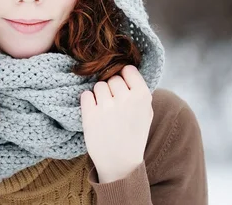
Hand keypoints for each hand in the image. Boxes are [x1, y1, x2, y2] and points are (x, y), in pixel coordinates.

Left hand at [80, 65, 152, 182]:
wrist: (120, 162)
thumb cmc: (134, 135)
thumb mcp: (146, 113)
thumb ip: (139, 91)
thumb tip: (127, 70)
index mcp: (142, 96)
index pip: (128, 69)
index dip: (124, 77)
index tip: (123, 88)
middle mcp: (125, 98)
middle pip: (112, 78)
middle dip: (112, 88)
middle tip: (114, 104)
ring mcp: (106, 106)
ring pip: (98, 85)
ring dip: (100, 95)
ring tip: (105, 111)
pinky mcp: (90, 114)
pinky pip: (85, 95)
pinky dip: (88, 102)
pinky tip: (95, 113)